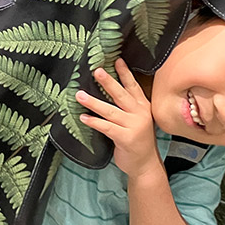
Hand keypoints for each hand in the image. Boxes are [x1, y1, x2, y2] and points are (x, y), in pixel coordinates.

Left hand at [76, 59, 160, 179]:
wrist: (145, 165)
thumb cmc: (137, 141)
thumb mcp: (137, 120)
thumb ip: (127, 107)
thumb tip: (107, 90)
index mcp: (143, 107)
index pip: (133, 86)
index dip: (125, 73)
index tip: (117, 60)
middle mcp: (140, 114)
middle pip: (121, 94)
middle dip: (108, 82)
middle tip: (96, 71)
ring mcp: (134, 126)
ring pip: (110, 110)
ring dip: (93, 102)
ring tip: (79, 95)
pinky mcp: (126, 138)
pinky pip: (106, 127)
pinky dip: (94, 122)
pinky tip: (83, 117)